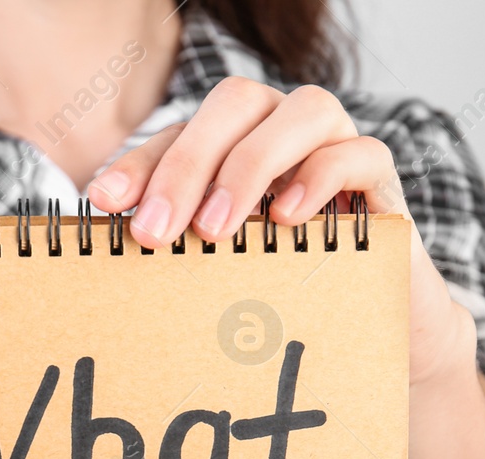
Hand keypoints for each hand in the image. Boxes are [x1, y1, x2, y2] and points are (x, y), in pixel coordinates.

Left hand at [87, 77, 474, 386]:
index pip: (180, 132)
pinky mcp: (381, 177)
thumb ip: (178, 247)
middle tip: (155, 232)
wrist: (366, 328)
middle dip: (187, 164)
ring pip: (303, 110)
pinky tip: (287, 219)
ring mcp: (337, 143)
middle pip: (235, 104)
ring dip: (250, 166)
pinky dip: (322, 177)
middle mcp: (283, 127)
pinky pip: (361, 152)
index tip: (104, 205)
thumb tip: (110, 251)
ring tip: (214, 231)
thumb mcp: (219, 269)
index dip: (140, 165)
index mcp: (234, 142)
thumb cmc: (280, 292)